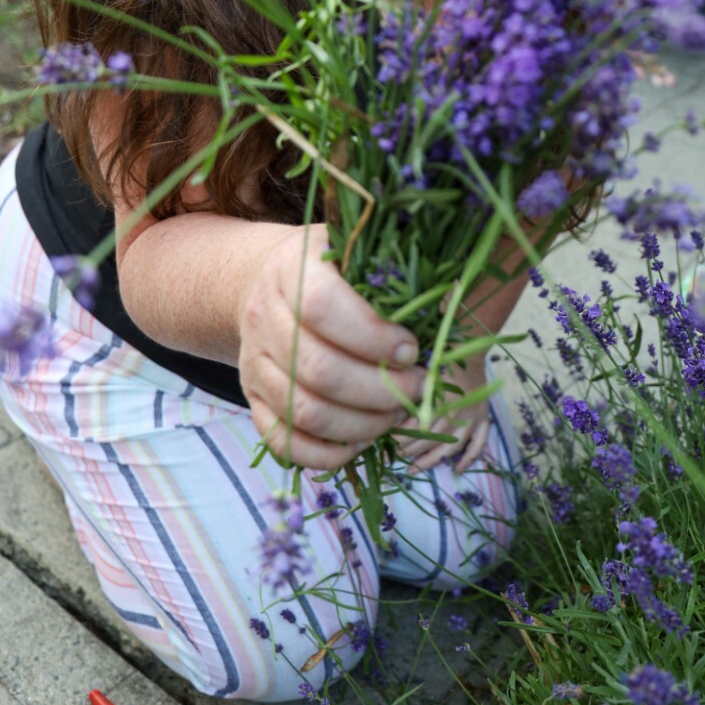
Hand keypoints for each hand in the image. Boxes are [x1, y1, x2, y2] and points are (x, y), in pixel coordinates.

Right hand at [238, 224, 426, 470]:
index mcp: (291, 269)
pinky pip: (285, 442)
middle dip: (381, 389)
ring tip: (397, 414)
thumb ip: (393, 273)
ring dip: (363, 423)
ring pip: (304, 412)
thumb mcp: (357, 250)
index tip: (411, 348)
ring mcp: (253, 363)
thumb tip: (451, 301)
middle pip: (318, 369)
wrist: (271, 282)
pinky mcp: (254, 400)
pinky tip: (364, 438)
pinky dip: (329, 453)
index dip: (372, 336)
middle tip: (419, 388)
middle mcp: (263, 316)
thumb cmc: (331, 268)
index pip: (321, 306)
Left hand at [396, 353, 490, 474]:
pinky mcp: (484, 417)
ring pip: (451, 447)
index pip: (421, 425)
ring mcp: (474, 417)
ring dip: (431, 459)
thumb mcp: (422, 373)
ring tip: (412, 467)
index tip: (388, 441)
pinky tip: (457, 470)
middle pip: (433, 439)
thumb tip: (391, 416)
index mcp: (443, 398)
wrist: (468, 347)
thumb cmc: (440, 357)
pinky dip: (469, 458)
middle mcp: (460, 411)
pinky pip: (479, 443)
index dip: (403, 436)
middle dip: (411, 449)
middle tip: (394, 455)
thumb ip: (411, 395)